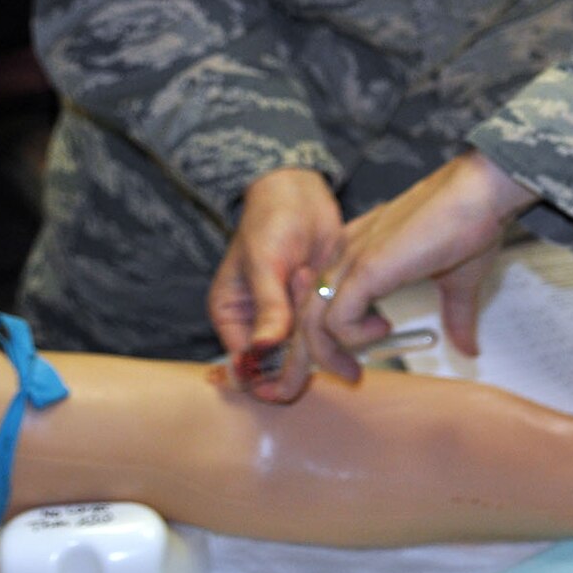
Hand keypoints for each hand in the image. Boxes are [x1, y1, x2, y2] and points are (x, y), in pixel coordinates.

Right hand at [209, 168, 342, 401]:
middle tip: (319, 324)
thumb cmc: (270, 220)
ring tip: (313, 273)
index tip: (291, 378)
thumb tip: (263, 348)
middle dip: (302, 352)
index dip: (267, 379)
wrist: (301, 193)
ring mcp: (291, 318)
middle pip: (281, 365)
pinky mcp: (317, 308)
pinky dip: (339, 320)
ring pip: (309, 349)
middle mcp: (260, 324)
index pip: (246, 366)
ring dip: (321, 327)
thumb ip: (267, 306)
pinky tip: (332, 284)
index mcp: (233, 316)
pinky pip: (329, 331)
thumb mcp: (264, 261)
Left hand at [300, 151, 535, 382]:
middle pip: (303, 314)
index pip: (317, 299)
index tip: (349, 362)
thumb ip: (455, 316)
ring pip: (311, 322)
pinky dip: (354, 338)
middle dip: (312, 357)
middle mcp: (345, 253)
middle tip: (347, 377)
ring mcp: (352, 259)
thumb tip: (469, 348)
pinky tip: (384, 328)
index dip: (322, 335)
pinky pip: (337, 320)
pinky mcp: (366, 268)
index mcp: (358, 251)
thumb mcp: (458, 281)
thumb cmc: (472, 223)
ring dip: (329, 355)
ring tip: (357, 367)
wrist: (481, 192)